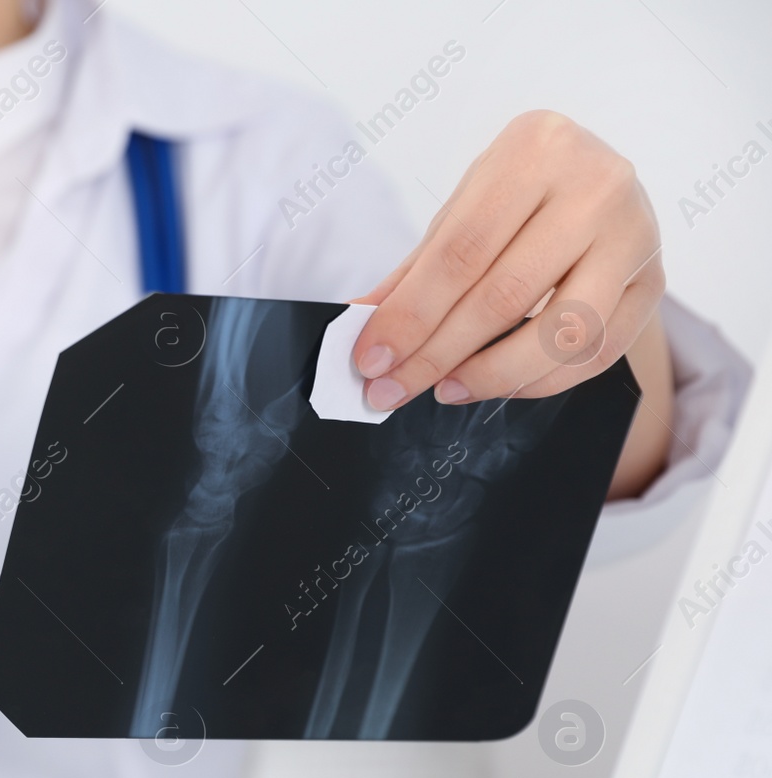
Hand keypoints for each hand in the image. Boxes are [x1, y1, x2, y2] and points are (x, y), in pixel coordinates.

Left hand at [352, 110, 664, 410]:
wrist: (596, 182)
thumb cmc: (517, 195)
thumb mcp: (462, 212)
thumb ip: (414, 271)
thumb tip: (360, 327)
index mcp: (536, 149)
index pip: (460, 251)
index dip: (410, 314)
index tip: (370, 360)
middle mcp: (597, 185)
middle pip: (505, 295)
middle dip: (437, 354)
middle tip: (391, 391)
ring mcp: (636, 234)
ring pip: (561, 332)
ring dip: (492, 375)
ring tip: (445, 389)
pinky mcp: (654, 282)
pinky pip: (597, 353)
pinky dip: (540, 382)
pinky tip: (496, 386)